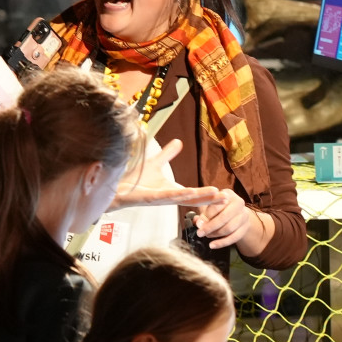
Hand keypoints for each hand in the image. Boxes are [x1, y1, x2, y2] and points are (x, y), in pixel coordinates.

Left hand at [110, 138, 225, 210]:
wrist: (114, 187)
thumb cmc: (134, 181)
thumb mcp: (155, 164)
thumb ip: (167, 154)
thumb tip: (179, 142)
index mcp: (172, 191)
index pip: (194, 194)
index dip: (208, 194)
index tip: (225, 194)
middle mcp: (168, 197)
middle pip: (194, 199)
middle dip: (210, 199)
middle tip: (227, 197)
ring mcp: (159, 199)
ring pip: (184, 198)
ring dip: (200, 197)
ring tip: (215, 194)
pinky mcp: (149, 197)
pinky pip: (166, 196)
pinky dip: (178, 194)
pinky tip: (189, 192)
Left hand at [193, 189, 253, 248]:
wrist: (237, 213)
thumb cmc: (219, 208)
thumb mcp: (210, 206)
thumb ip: (203, 213)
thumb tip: (197, 222)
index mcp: (228, 194)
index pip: (217, 205)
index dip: (207, 216)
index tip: (198, 224)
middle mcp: (238, 203)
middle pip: (224, 217)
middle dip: (210, 227)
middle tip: (200, 233)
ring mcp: (244, 215)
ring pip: (229, 228)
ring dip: (215, 234)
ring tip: (206, 236)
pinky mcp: (246, 227)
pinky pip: (234, 237)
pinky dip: (222, 243)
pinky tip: (212, 245)